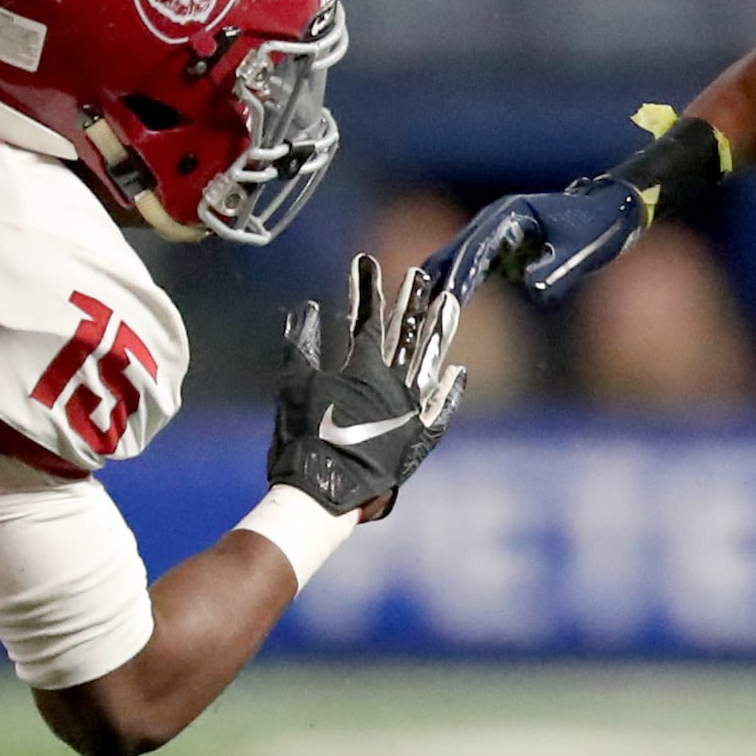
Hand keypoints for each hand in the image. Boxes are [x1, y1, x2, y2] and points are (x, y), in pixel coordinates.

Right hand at [269, 255, 465, 517]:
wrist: (324, 493)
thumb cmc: (303, 440)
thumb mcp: (295, 387)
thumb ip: (302, 346)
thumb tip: (307, 309)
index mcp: (363, 369)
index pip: (367, 318)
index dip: (366, 288)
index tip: (365, 262)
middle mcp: (394, 384)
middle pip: (406, 333)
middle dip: (411, 301)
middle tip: (419, 274)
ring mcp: (411, 410)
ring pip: (431, 361)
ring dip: (440, 330)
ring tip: (448, 303)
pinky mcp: (419, 438)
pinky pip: (441, 411)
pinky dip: (450, 391)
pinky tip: (460, 372)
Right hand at [420, 174, 646, 311]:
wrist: (614, 208)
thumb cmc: (599, 224)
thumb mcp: (581, 248)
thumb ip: (556, 267)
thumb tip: (531, 289)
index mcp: (510, 214)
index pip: (475, 250)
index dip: (458, 278)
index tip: (440, 303)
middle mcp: (495, 221)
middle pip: (455, 254)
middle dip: (435, 285)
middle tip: (413, 317)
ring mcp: (494, 234)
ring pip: (455, 261)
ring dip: (436, 287)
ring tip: (413, 319)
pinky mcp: (500, 249)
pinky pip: (469, 270)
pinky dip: (453, 288)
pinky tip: (434, 312)